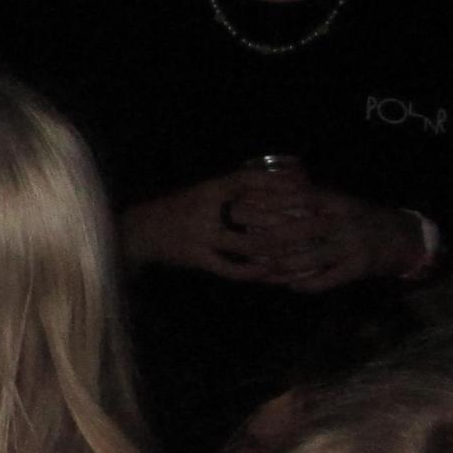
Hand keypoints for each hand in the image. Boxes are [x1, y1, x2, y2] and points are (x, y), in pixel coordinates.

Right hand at [121, 170, 294, 281]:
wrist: (139, 230)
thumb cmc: (178, 209)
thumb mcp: (202, 193)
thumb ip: (231, 191)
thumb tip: (274, 183)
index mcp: (207, 189)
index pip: (246, 180)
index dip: (275, 182)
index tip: (303, 185)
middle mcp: (204, 210)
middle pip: (254, 215)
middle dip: (286, 221)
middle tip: (313, 223)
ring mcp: (200, 236)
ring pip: (246, 245)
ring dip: (275, 250)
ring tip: (298, 251)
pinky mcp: (196, 258)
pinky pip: (229, 268)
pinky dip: (251, 271)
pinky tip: (267, 272)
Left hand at [246, 188, 425, 293]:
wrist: (403, 237)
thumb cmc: (359, 218)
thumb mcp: (338, 202)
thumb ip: (309, 199)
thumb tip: (266, 194)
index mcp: (337, 202)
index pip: (301, 196)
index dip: (271, 200)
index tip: (244, 203)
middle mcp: (344, 222)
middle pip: (301, 229)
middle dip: (270, 237)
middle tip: (244, 242)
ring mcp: (352, 247)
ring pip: (310, 258)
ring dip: (282, 265)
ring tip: (261, 268)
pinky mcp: (357, 269)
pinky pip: (325, 280)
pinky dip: (305, 283)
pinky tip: (289, 284)